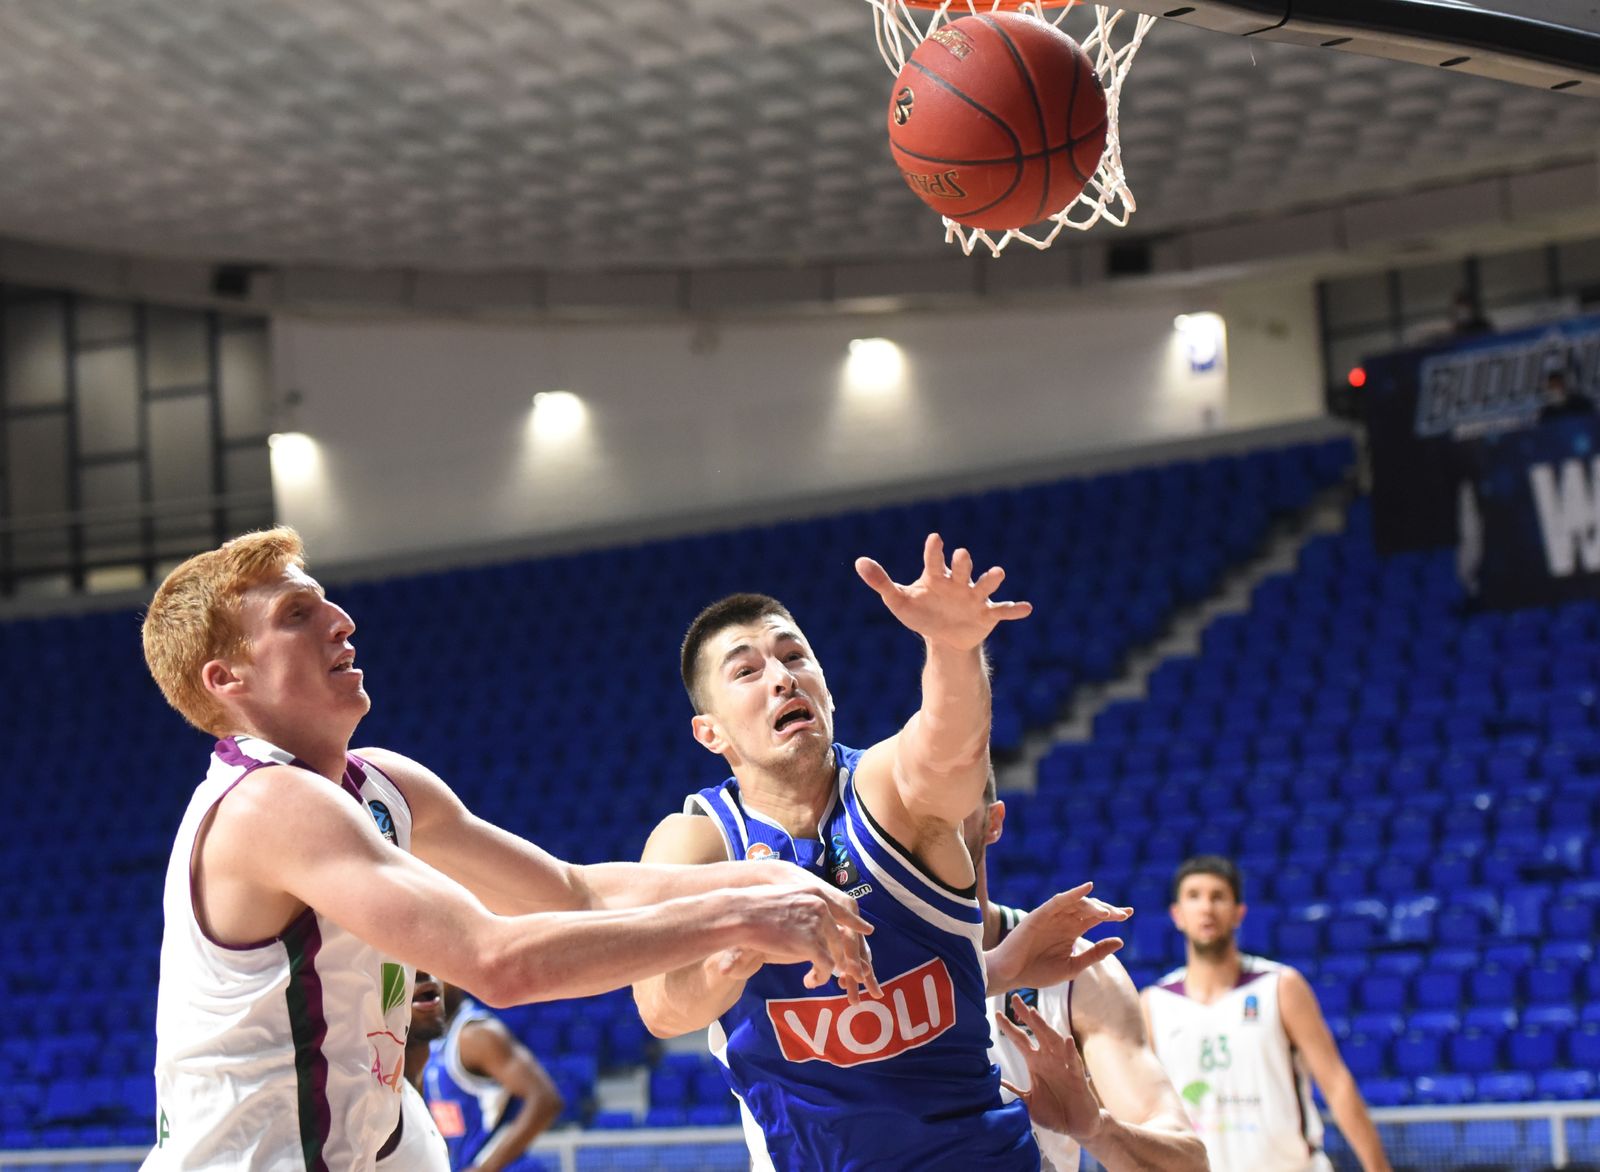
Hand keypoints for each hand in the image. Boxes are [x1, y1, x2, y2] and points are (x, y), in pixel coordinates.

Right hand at [733, 884, 879, 1001]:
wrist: (741, 914)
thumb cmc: (754, 908)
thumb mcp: (785, 898)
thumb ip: (802, 907)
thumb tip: (807, 917)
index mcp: (816, 894)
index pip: (844, 909)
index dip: (856, 922)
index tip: (867, 930)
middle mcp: (821, 907)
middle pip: (842, 936)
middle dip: (848, 956)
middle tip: (852, 971)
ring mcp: (817, 924)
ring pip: (836, 953)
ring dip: (833, 970)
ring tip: (828, 980)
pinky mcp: (810, 944)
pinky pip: (826, 966)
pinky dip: (820, 977)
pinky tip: (809, 982)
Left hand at [856, 533, 1031, 651]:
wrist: (943, 635)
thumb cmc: (921, 611)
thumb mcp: (898, 600)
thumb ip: (881, 581)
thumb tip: (858, 562)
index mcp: (937, 576)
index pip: (934, 560)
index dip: (934, 550)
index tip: (934, 539)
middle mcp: (958, 583)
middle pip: (961, 569)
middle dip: (962, 563)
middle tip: (962, 554)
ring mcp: (974, 598)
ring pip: (984, 586)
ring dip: (991, 579)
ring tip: (998, 573)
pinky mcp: (987, 614)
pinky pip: (1002, 611)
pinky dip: (1014, 610)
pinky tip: (1026, 608)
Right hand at [990, 882, 1130, 991]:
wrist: (1010, 976)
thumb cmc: (1038, 973)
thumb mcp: (1073, 966)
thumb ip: (1095, 954)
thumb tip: (1120, 941)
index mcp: (1071, 931)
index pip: (1095, 918)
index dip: (1113, 914)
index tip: (1129, 914)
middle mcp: (1063, 920)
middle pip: (1089, 909)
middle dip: (1107, 909)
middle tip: (1123, 914)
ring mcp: (1051, 916)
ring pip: (1076, 904)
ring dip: (1093, 906)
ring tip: (1109, 914)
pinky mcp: (1039, 915)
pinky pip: (1058, 901)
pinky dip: (1072, 894)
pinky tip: (1087, 889)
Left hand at [996, 993, 1105, 1141]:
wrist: (1077, 1126)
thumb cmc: (1054, 1112)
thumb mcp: (1028, 1102)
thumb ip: (1014, 1091)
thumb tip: (996, 1083)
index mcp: (1036, 1062)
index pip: (1020, 1040)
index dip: (1009, 1027)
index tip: (997, 1014)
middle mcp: (1049, 1059)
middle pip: (1037, 1032)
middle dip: (1026, 1015)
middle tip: (1015, 999)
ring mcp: (1063, 1066)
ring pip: (1053, 1041)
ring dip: (1044, 1027)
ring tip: (1034, 1013)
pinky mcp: (1077, 1078)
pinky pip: (1073, 1062)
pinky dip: (1069, 1051)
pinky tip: (1066, 1040)